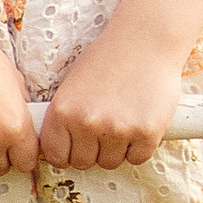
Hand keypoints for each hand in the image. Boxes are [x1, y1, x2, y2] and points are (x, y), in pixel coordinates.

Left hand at [37, 26, 184, 170]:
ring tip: (123, 120)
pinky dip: (140, 147)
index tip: (75, 147)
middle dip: (93, 151)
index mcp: (63, 111)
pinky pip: (137, 158)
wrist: (146, 40)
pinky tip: (140, 122)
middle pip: (84, 163)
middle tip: (104, 129)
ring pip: (111, 162)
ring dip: (117, 149)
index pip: (56, 156)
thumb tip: (60, 150)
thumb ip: (65, 117)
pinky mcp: (147, 133)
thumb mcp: (73, 84)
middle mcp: (87, 123)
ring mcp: (117, 130)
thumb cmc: (108, 58)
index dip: (66, 154)